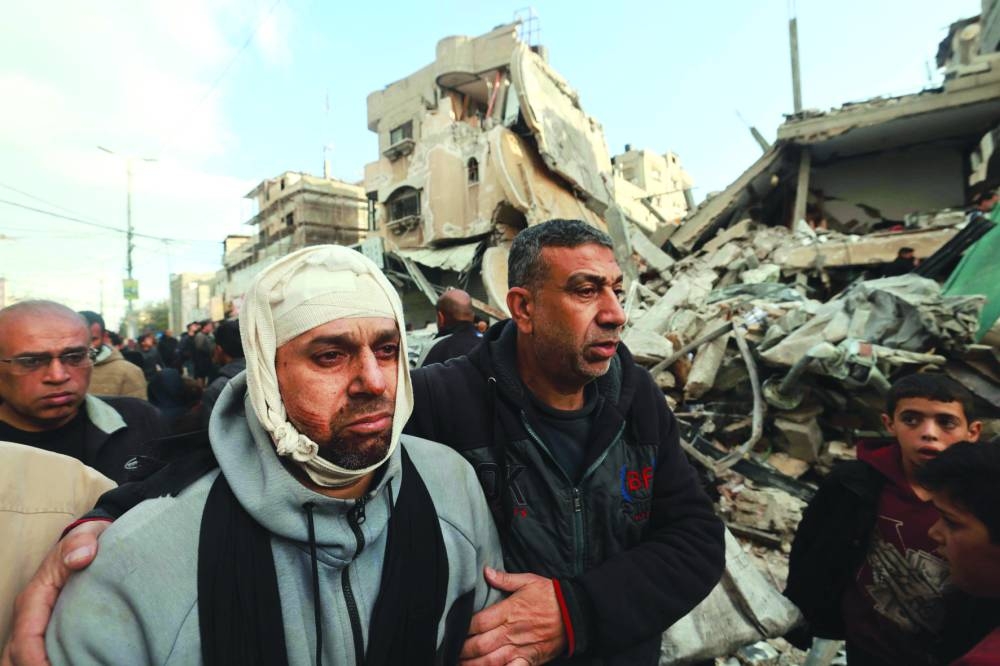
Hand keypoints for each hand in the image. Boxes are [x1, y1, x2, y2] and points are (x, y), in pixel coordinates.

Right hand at [2, 520, 109, 665]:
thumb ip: (82, 543)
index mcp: (34, 598)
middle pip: (14, 656)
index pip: (25, 638)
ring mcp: (36, 626)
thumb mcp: (86, 536)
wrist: (89, 542)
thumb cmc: (86, 542)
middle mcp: (29, 616)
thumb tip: (81, 557)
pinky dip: (43, 664)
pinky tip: (68, 665)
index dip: (35, 660)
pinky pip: (36, 656)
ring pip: (17, 659)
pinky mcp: (47, 632)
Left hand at [460, 568, 566, 665]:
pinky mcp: (530, 660)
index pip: (478, 622)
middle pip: (480, 644)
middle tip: (451, 652)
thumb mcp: (529, 581)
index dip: (463, 628)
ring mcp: (521, 648)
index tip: (452, 631)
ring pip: (491, 661)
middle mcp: (512, 631)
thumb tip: (486, 571)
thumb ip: (505, 578)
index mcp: (509, 611)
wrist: (576, 613)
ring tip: (460, 665)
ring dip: (474, 665)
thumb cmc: (551, 596)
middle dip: (463, 650)